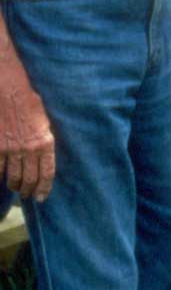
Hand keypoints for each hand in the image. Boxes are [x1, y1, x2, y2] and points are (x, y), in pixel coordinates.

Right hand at [0, 62, 55, 201]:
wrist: (9, 93)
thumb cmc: (30, 103)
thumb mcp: (45, 122)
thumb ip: (44, 140)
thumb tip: (43, 156)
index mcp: (45, 142)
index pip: (47, 173)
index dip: (44, 188)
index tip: (41, 197)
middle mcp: (29, 149)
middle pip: (29, 179)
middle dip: (28, 190)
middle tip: (27, 194)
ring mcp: (11, 150)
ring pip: (13, 177)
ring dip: (15, 186)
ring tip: (16, 188)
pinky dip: (0, 177)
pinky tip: (2, 180)